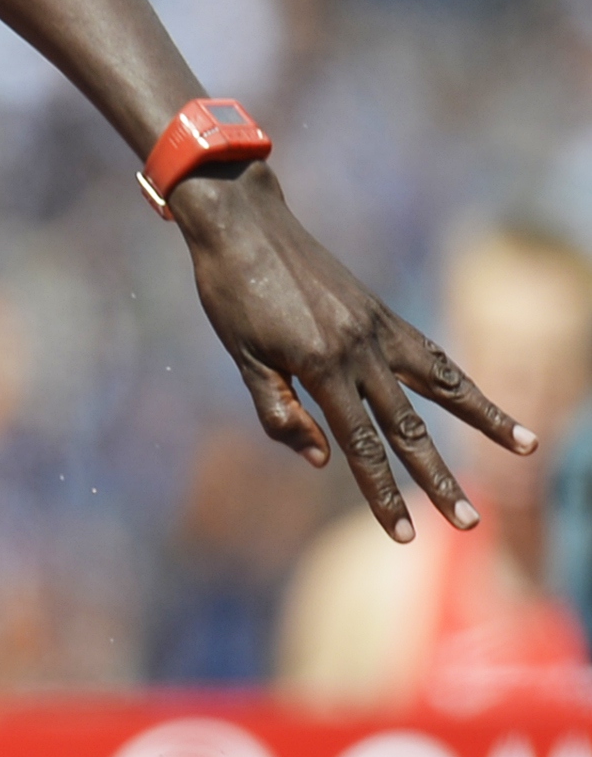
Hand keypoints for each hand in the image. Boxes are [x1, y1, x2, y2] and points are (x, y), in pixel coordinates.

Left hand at [176, 170, 530, 539]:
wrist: (243, 222)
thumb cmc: (231, 293)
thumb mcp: (242, 357)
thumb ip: (280, 411)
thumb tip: (325, 461)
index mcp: (319, 367)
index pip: (359, 446)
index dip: (384, 494)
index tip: (406, 534)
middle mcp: (359, 350)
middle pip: (407, 428)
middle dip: (438, 479)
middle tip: (469, 523)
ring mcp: (377, 329)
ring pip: (440, 386)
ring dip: (483, 422)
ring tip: (526, 451)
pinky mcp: (381, 314)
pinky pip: (429, 353)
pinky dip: (458, 380)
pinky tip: (480, 399)